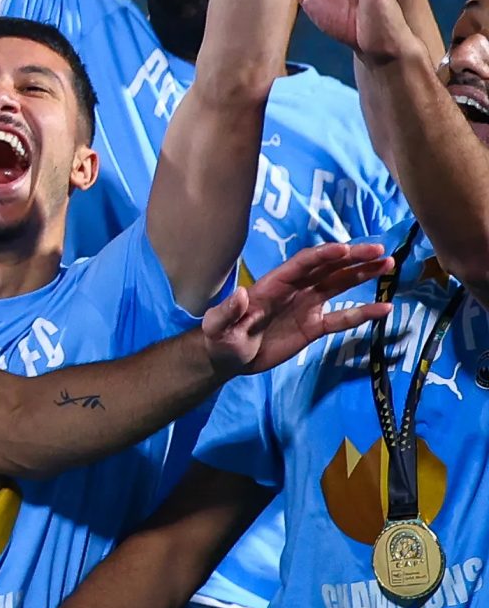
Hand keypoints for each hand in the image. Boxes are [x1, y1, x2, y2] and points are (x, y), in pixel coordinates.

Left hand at [201, 240, 392, 375]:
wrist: (229, 358)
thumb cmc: (220, 338)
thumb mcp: (218, 326)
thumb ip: (229, 310)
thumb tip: (242, 294)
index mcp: (273, 284)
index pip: (302, 264)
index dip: (323, 256)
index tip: (345, 249)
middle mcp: (294, 290)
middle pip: (327, 268)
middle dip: (352, 258)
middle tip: (380, 251)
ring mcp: (306, 306)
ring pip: (339, 285)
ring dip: (362, 274)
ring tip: (388, 265)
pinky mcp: (313, 326)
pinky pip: (342, 318)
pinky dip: (363, 313)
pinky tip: (384, 308)